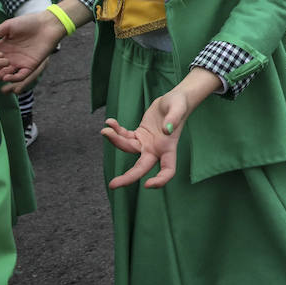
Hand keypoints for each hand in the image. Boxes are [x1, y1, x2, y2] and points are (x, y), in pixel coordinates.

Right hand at [0, 11, 66, 91]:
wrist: (48, 23)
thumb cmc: (28, 22)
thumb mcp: (7, 26)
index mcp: (2, 48)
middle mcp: (9, 57)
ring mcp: (19, 62)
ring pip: (5, 74)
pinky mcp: (30, 66)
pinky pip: (20, 76)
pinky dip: (13, 78)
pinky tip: (6, 76)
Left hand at [101, 67, 222, 188]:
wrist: (175, 99)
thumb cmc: (180, 104)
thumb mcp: (178, 108)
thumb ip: (174, 118)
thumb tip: (167, 129)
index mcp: (168, 147)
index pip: (168, 170)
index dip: (160, 180)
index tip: (147, 184)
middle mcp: (156, 149)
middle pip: (141, 168)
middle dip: (127, 178)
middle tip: (112, 185)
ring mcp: (146, 143)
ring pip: (128, 148)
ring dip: (115, 141)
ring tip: (105, 130)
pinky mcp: (139, 135)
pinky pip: (125, 137)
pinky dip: (116, 131)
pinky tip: (110, 122)